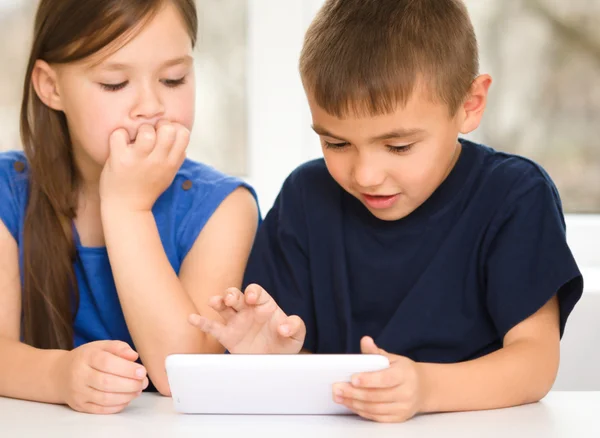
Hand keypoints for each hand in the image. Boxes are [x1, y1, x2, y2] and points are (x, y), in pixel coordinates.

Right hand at [54, 340, 148, 413]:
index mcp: (86, 357)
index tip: (142, 371)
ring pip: (104, 398)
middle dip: (130, 384)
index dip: (127, 368)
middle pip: (106, 382)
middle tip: (143, 382)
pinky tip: (127, 399)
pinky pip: (100, 409)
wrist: (61, 374)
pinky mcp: (79, 405)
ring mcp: (77, 392)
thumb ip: (119, 347)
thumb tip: (134, 356)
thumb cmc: (87, 358)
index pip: (107, 363)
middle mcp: (79, 375)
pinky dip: (117, 406)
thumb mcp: (101, 346)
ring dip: (126, 396)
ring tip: (138, 390)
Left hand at [100, 121, 189, 211]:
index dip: (174, 128)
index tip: (165, 135)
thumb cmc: (147, 188)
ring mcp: (139, 160)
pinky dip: (118, 135)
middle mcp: (158, 161)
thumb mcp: (168, 174)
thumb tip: (180, 136)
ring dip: (139, 130)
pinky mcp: (120, 159)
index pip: (184, 134)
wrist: (126, 207)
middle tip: (150, 135)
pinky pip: (119, 134)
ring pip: (146, 130)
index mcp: (171, 163)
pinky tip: (120, 144)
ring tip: (135, 140)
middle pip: (168, 129)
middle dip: (158, 126)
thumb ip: (176, 157)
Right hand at [188, 284, 305, 353]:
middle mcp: (247, 310)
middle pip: (236, 295)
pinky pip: (212, 327)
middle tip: (231, 299)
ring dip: (217, 302)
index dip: (252, 292)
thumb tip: (284, 326)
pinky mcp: (227, 336)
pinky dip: (201, 322)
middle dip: (231, 294)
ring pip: (222, 307)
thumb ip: (295, 326)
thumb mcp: (297, 335)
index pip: (255, 291)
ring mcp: (236, 322)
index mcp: (264, 305)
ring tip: (214, 302)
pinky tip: (192, 318)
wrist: (276, 362)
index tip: (251, 298)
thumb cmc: (286, 344)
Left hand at [332, 337, 422, 422]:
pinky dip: (362, 411)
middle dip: (354, 392)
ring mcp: (403, 407)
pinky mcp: (399, 418)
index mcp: (405, 374)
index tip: (352, 378)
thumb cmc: (404, 371)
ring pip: (374, 408)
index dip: (368, 380)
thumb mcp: (393, 358)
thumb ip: (376, 352)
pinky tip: (351, 404)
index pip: (385, 379)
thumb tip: (365, 340)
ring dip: (354, 403)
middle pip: (376, 396)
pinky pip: (377, 417)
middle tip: (337, 388)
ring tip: (339, 396)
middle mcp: (406, 392)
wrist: (423, 388)